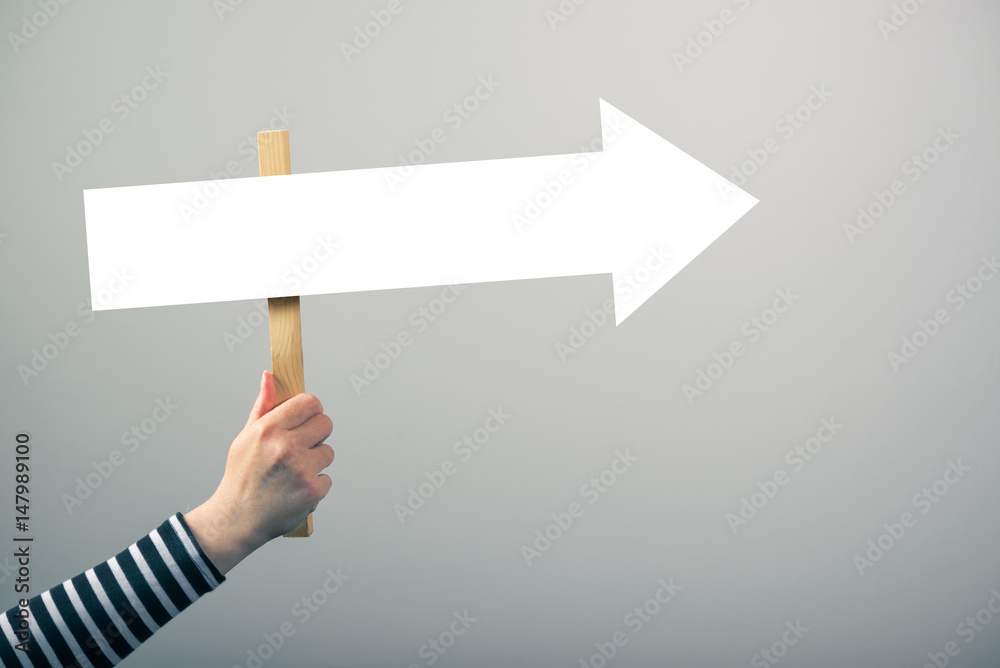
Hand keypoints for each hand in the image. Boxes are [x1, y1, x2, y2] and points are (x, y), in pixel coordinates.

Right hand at [184, 371, 334, 574]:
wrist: (237, 519)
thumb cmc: (241, 476)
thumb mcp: (245, 437)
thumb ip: (263, 406)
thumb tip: (270, 376)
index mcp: (268, 429)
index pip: (309, 402)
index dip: (311, 409)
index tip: (306, 418)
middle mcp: (286, 447)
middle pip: (326, 423)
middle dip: (317, 433)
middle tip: (302, 446)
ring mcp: (301, 469)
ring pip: (328, 451)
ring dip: (316, 461)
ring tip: (294, 471)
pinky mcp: (312, 491)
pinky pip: (327, 478)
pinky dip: (315, 485)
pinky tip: (295, 489)